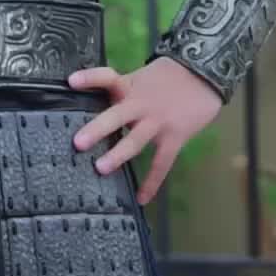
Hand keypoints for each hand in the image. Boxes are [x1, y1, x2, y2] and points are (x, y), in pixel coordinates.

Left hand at [67, 58, 221, 204]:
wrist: (205, 75)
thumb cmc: (170, 76)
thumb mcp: (143, 76)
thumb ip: (124, 90)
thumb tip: (100, 107)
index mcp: (131, 86)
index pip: (107, 77)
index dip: (89, 78)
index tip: (71, 81)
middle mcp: (141, 104)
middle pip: (116, 116)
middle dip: (97, 129)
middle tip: (78, 143)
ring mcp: (157, 122)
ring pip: (135, 141)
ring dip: (118, 155)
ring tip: (101, 168)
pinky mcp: (174, 137)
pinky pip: (161, 163)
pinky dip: (152, 183)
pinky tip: (142, 199)